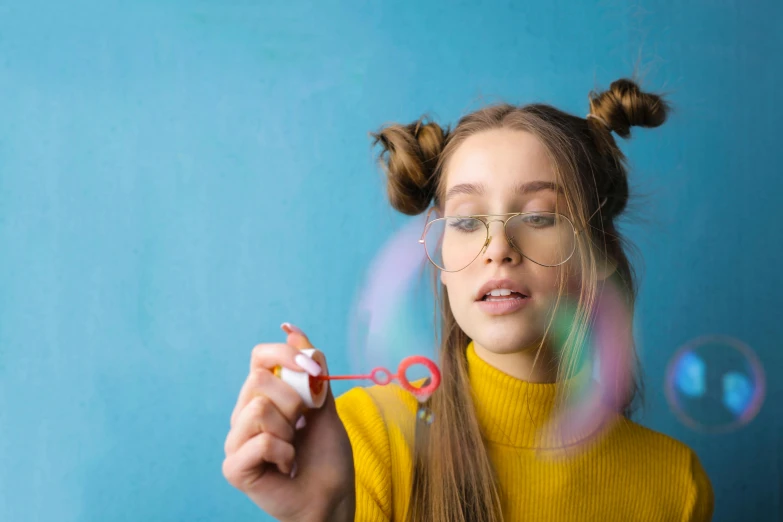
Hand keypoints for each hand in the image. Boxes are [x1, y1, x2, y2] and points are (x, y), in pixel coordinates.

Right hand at [222, 324, 355, 520]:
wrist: (332, 496)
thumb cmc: (327, 454)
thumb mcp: (325, 404)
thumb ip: (311, 369)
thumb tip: (292, 329)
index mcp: (263, 395)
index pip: (260, 356)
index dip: (286, 355)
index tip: (313, 370)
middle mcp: (243, 413)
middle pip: (258, 380)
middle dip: (294, 401)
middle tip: (303, 425)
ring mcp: (236, 440)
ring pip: (258, 409)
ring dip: (289, 430)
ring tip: (293, 448)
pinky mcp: (234, 466)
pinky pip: (259, 441)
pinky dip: (283, 453)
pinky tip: (286, 467)